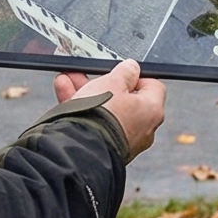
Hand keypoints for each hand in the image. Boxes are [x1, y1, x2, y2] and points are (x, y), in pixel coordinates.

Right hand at [52, 60, 166, 157]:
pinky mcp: (105, 148)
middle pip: (124, 99)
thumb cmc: (102, 115)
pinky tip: (64, 94)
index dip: (135, 76)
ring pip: (106, 110)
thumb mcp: (113, 82)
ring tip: (68, 81)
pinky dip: (82, 110)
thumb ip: (125, 71)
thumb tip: (132, 68)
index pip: (151, 86)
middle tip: (89, 75)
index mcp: (152, 111)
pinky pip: (95, 124)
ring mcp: (123, 141)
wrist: (81, 150)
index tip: (120, 71)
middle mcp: (142, 129)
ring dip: (87, 94)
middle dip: (103, 83)